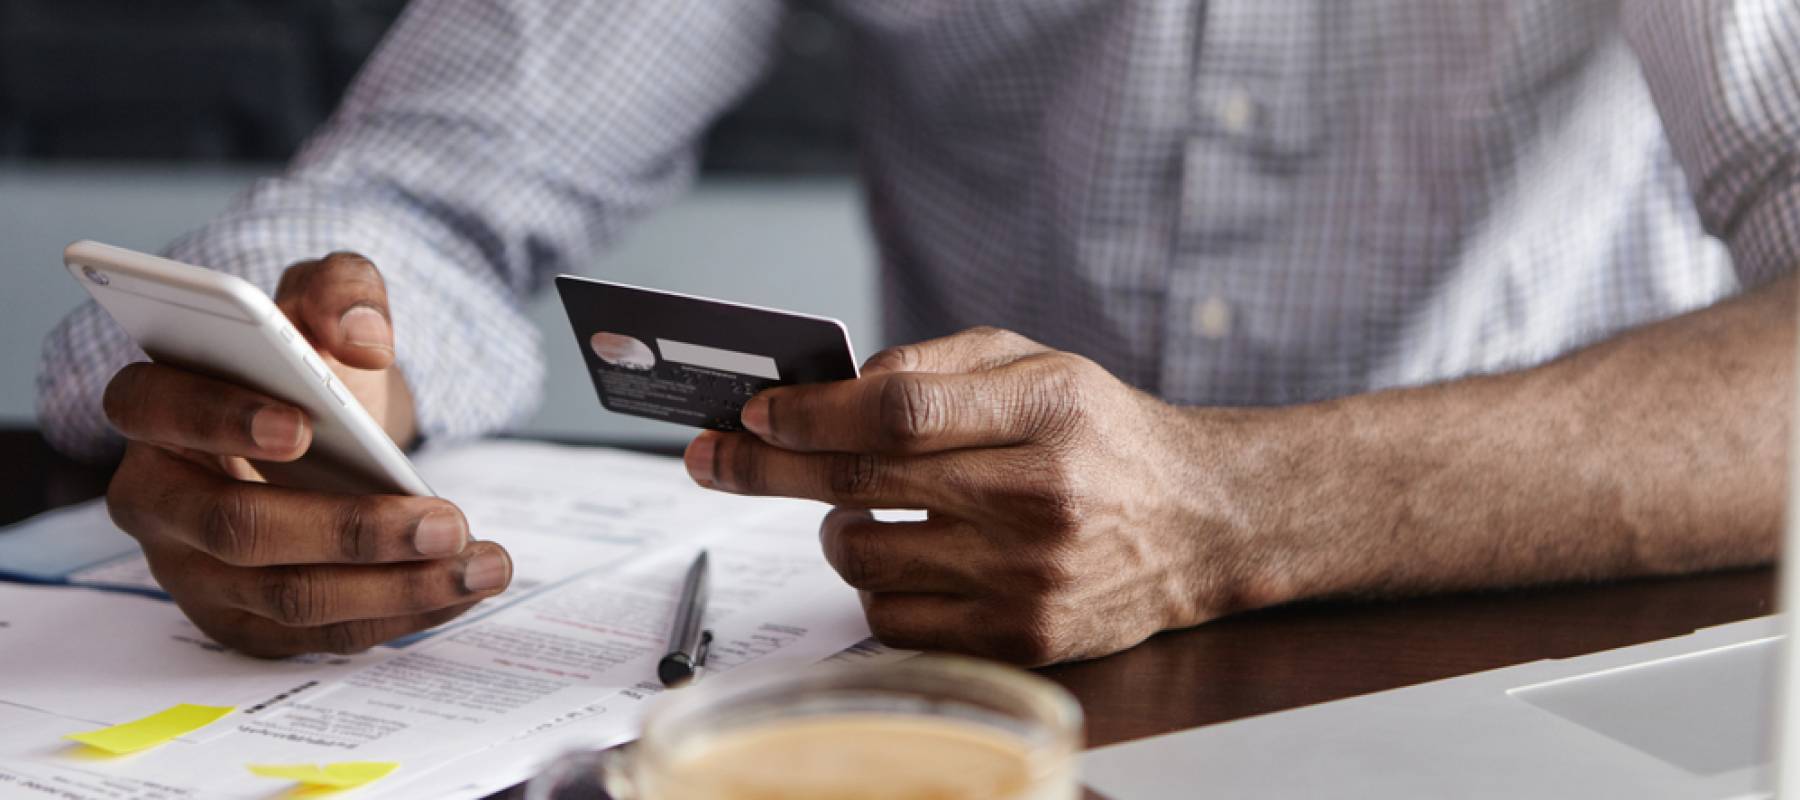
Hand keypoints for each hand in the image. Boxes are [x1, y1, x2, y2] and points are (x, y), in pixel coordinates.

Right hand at [101, 252, 512, 656]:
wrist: (324, 433)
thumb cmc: (307, 371)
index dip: (220, 419)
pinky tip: (462, 586)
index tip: (302, 425)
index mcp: (154, 406)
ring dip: (397, 586)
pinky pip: (322, 635)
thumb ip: (342, 291)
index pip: (156, 409)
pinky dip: (401, 614)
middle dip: (349, 530)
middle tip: (444, 521)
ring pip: (289, 596)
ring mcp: (197, 572)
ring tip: (481, 562)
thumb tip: (363, 337)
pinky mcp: (245, 623)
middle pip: (237, 528)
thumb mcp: (326, 305)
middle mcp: (158, 500)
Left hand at [682, 327, 1256, 664]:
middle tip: (715, 457)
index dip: (812, 413)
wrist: (1198, 522)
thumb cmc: (1102, 434)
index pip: (900, 409)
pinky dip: (875, 586)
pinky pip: (895, 621)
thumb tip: (832, 390)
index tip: (756, 413)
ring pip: (866, 559)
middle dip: (769, 468)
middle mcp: (1039, 497)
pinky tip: (902, 556)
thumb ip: (938, 364)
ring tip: (855, 508)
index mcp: (1047, 409)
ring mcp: (1029, 577)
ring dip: (834, 529)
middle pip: (864, 483)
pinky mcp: (1022, 638)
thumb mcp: (1039, 364)